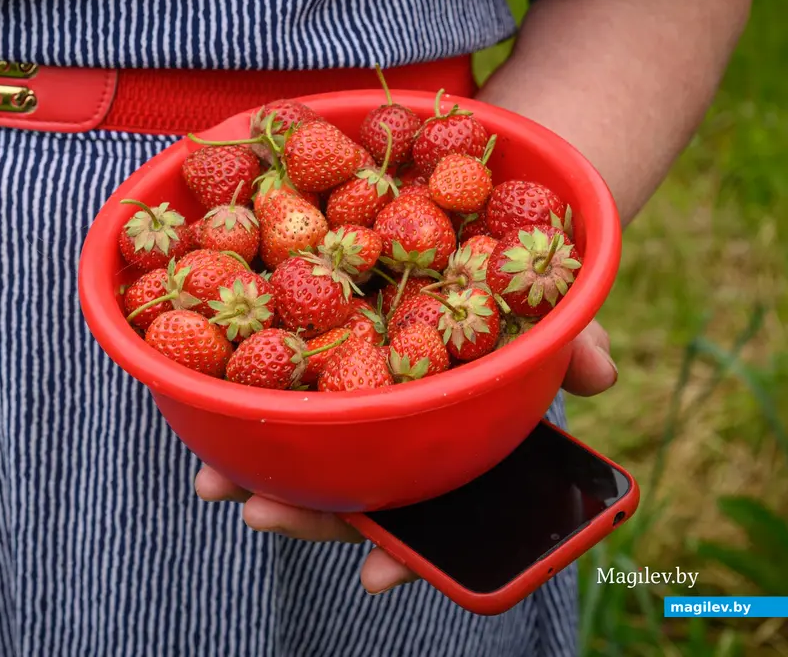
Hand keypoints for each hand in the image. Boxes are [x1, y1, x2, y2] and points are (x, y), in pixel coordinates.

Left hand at [195, 320, 617, 594]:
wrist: (474, 227)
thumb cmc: (513, 287)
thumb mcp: (547, 312)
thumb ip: (571, 343)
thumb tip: (602, 375)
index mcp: (449, 442)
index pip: (428, 511)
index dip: (405, 550)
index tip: (377, 577)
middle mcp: (399, 434)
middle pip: (352, 492)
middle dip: (306, 514)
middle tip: (260, 512)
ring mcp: (355, 397)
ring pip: (305, 453)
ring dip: (255, 468)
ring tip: (213, 475)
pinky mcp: (314, 356)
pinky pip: (276, 389)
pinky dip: (239, 403)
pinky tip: (201, 402)